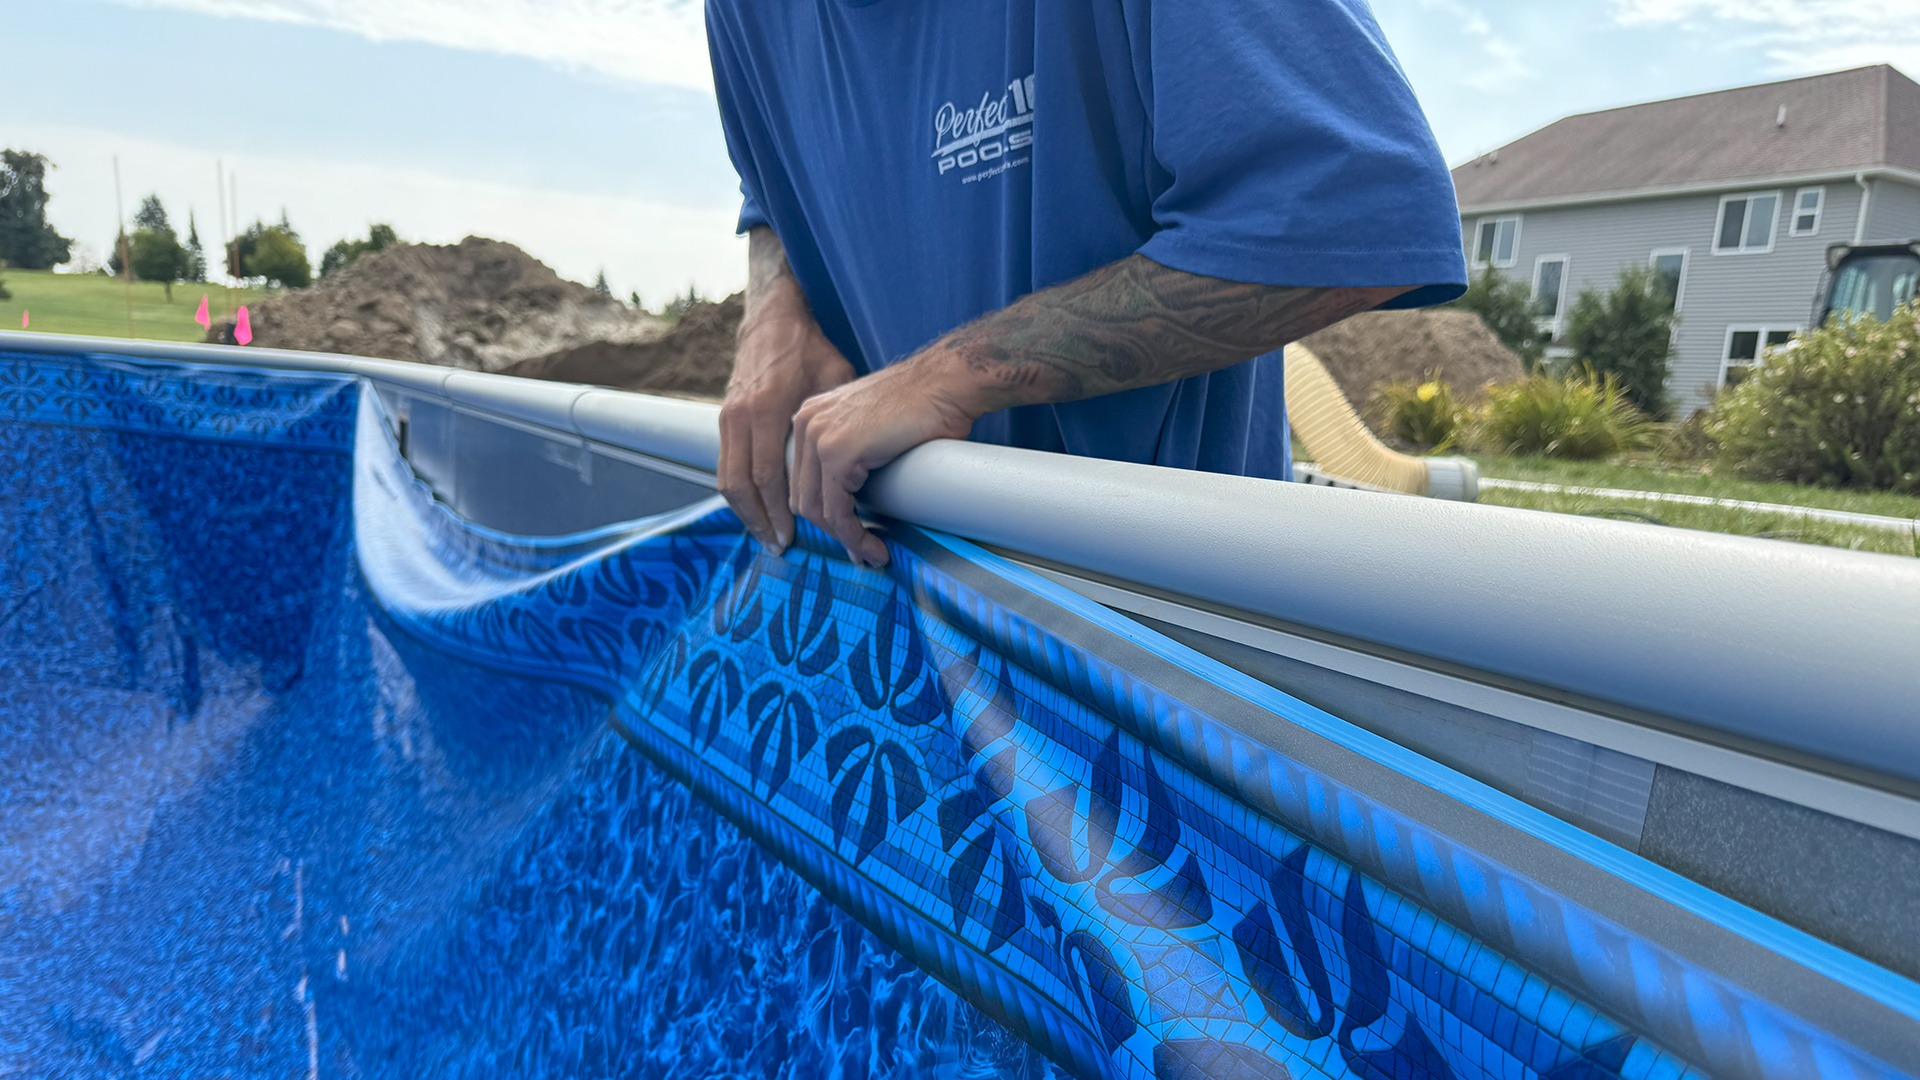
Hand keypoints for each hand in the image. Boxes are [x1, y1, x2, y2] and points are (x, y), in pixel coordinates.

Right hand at [717, 294, 853, 553]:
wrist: (773, 317)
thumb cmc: (810, 348)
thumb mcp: (834, 376)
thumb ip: (837, 418)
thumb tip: (863, 458)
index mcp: (768, 408)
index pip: (769, 476)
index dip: (781, 512)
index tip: (795, 536)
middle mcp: (741, 415)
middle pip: (743, 487)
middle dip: (760, 522)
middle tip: (781, 546)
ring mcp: (727, 416)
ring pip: (728, 480)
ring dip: (746, 513)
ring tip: (768, 535)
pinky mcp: (724, 417)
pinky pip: (726, 466)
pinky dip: (740, 493)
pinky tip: (757, 509)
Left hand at [790, 354, 979, 567]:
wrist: (946, 383)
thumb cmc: (924, 403)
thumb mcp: (870, 424)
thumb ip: (852, 447)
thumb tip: (852, 491)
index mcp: (810, 417)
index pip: (801, 479)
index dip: (824, 513)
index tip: (849, 535)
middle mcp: (806, 423)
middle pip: (803, 497)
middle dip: (832, 530)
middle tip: (861, 549)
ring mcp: (818, 437)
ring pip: (817, 510)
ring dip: (845, 539)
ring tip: (871, 553)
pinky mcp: (838, 454)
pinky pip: (838, 511)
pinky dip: (854, 536)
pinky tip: (874, 546)